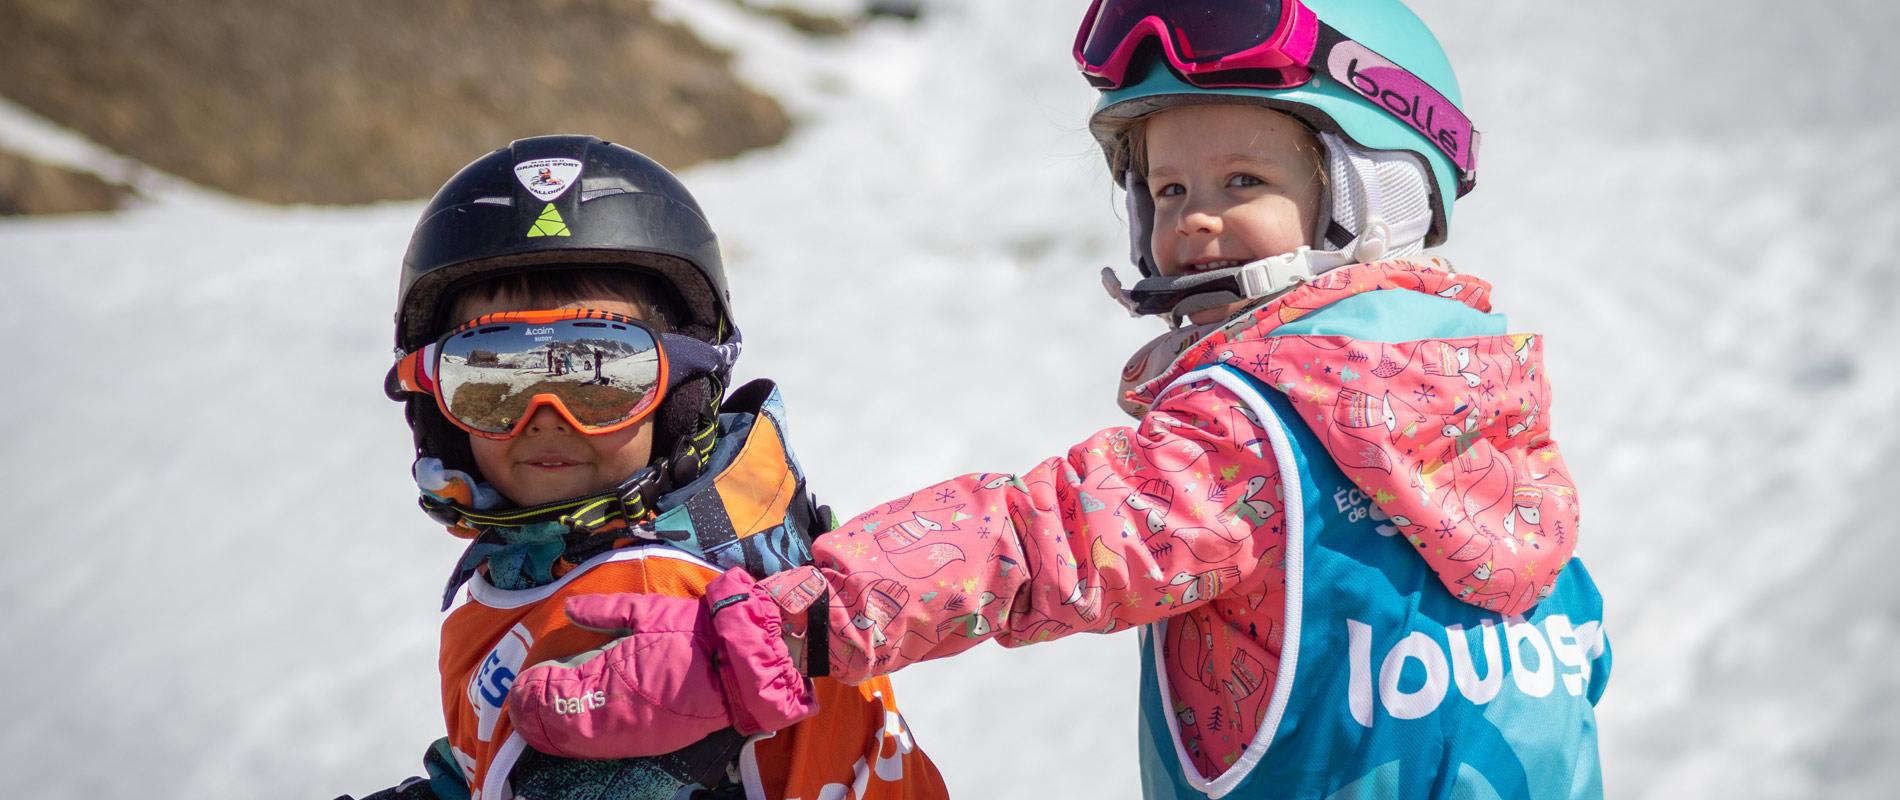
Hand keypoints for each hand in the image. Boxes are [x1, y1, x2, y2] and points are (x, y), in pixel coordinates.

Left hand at [508, 568, 817, 758]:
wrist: (738, 668)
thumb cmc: (695, 634)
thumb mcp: (649, 611)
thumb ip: (606, 611)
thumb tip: (570, 609)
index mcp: (609, 674)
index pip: (554, 690)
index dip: (532, 690)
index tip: (522, 682)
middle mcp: (612, 710)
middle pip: (556, 722)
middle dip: (533, 714)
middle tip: (518, 704)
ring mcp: (628, 733)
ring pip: (574, 741)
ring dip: (551, 732)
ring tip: (534, 721)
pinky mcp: (644, 743)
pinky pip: (600, 749)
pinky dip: (578, 741)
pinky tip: (568, 734)